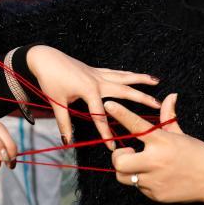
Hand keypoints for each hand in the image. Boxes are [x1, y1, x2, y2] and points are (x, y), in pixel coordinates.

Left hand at [26, 45, 159, 145]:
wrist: (45, 58)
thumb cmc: (50, 80)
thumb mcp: (57, 102)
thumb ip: (64, 123)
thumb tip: (67, 141)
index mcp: (88, 90)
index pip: (101, 115)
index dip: (106, 132)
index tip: (113, 146)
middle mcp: (97, 81)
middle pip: (124, 91)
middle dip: (141, 98)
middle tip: (158, 105)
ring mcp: (98, 74)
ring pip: (124, 77)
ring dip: (140, 79)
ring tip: (157, 81)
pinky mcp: (96, 70)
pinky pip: (116, 72)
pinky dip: (128, 74)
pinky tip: (137, 75)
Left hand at [106, 94, 203, 204]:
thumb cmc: (199, 154)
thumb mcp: (181, 134)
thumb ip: (169, 116)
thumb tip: (171, 95)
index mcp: (162, 142)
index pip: (136, 125)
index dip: (121, 114)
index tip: (109, 105)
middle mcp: (156, 161)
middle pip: (119, 161)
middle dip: (117, 156)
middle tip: (128, 152)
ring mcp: (154, 180)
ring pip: (123, 177)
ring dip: (126, 170)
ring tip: (140, 164)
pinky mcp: (156, 195)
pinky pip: (138, 187)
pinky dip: (141, 181)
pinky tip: (154, 176)